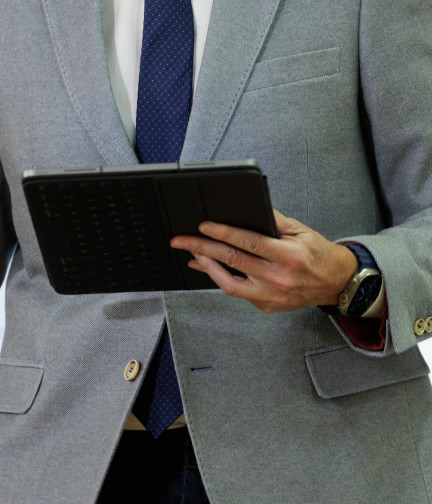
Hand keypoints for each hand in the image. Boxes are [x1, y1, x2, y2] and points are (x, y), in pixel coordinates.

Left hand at [170, 210, 357, 312]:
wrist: (336, 282)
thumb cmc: (317, 253)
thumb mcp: (299, 230)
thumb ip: (272, 220)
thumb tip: (245, 209)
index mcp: (287, 256)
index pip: (248, 242)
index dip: (222, 233)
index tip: (202, 226)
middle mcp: (278, 278)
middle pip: (232, 261)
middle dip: (202, 248)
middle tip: (181, 240)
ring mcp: (272, 295)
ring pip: (229, 284)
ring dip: (207, 267)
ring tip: (192, 254)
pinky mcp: (267, 306)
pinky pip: (238, 292)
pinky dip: (221, 279)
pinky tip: (210, 267)